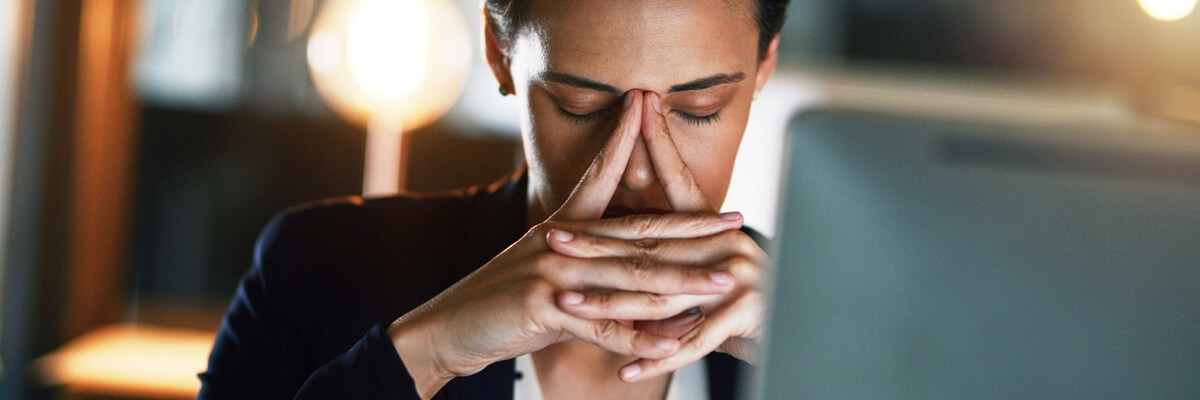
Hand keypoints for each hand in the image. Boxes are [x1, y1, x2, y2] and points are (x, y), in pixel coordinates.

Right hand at [386, 90, 744, 398]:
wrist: (445, 329)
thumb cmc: (497, 306)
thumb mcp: (545, 277)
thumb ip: (587, 272)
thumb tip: (628, 281)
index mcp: (561, 227)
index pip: (607, 182)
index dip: (637, 152)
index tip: (665, 129)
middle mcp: (560, 241)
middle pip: (638, 234)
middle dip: (693, 231)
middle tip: (737, 224)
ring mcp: (553, 272)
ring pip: (630, 277)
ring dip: (681, 283)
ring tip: (722, 284)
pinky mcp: (543, 307)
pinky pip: (602, 324)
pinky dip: (638, 337)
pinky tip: (671, 345)